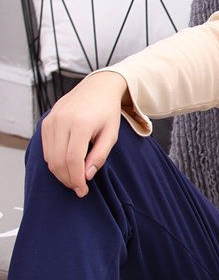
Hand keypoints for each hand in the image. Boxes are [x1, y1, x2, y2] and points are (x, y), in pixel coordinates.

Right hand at [40, 71, 128, 196]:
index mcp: (81, 123)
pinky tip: (66, 166)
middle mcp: (62, 121)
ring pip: (49, 156)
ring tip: (74, 179)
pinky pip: (46, 148)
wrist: (97, 88)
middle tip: (79, 188)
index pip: (73, 159)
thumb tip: (87, 175)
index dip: (77, 179)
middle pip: (58, 160)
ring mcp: (51, 120)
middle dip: (68, 179)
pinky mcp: (46, 121)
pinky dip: (54, 161)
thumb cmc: (107, 111)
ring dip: (60, 172)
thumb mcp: (111, 134)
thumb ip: (100, 155)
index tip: (83, 190)